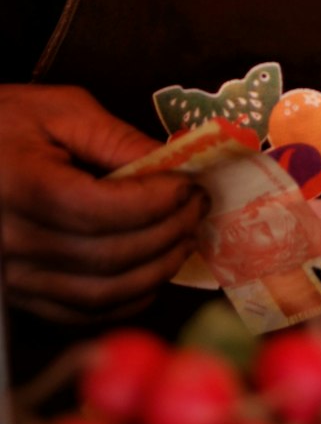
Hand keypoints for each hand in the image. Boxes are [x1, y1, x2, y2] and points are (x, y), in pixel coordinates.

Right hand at [0, 85, 208, 323]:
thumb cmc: (4, 123)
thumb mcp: (60, 111)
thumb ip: (118, 138)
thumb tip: (175, 163)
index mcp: (25, 188)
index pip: (106, 210)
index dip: (158, 202)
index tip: (191, 185)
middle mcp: (14, 241)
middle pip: (109, 256)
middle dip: (167, 234)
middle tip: (198, 209)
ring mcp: (13, 275)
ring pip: (98, 294)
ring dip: (153, 272)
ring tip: (184, 240)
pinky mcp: (17, 292)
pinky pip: (77, 312)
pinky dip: (123, 301)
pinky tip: (151, 276)